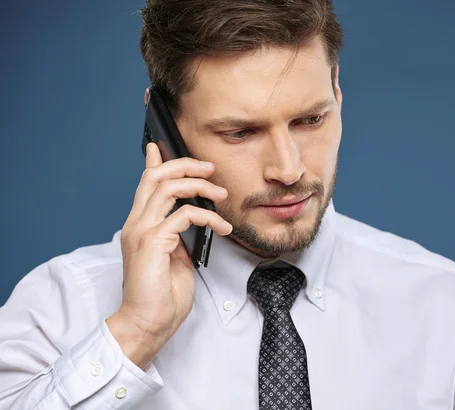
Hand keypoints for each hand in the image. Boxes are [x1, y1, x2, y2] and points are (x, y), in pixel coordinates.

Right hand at [106, 142, 231, 368]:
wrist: (147, 323)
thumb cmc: (161, 296)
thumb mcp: (174, 257)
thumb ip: (177, 235)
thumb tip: (189, 219)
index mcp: (140, 226)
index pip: (145, 185)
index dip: (154, 163)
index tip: (160, 147)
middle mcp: (137, 224)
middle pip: (156, 178)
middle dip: (184, 165)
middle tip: (209, 167)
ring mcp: (142, 231)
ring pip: (168, 188)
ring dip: (199, 186)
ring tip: (221, 194)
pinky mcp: (153, 242)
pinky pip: (185, 215)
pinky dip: (208, 217)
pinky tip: (222, 228)